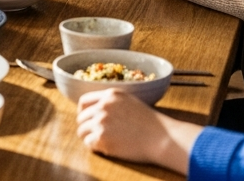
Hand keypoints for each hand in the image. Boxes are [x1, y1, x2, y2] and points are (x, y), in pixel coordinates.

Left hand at [76, 89, 199, 174]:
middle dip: (87, 127)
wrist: (162, 138)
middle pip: (81, 118)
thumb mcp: (130, 101)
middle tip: (95, 134)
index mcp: (110, 95)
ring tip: (102, 142)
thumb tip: (95, 110)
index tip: (86, 119)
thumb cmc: (150, 123)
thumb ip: (112, 103)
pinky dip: (95, 147)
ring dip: (90, 137)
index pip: (84, 101)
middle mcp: (103, 106)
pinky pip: (89, 144)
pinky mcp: (102, 138)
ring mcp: (101, 122)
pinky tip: (106, 147)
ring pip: (82, 131)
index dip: (83, 111)